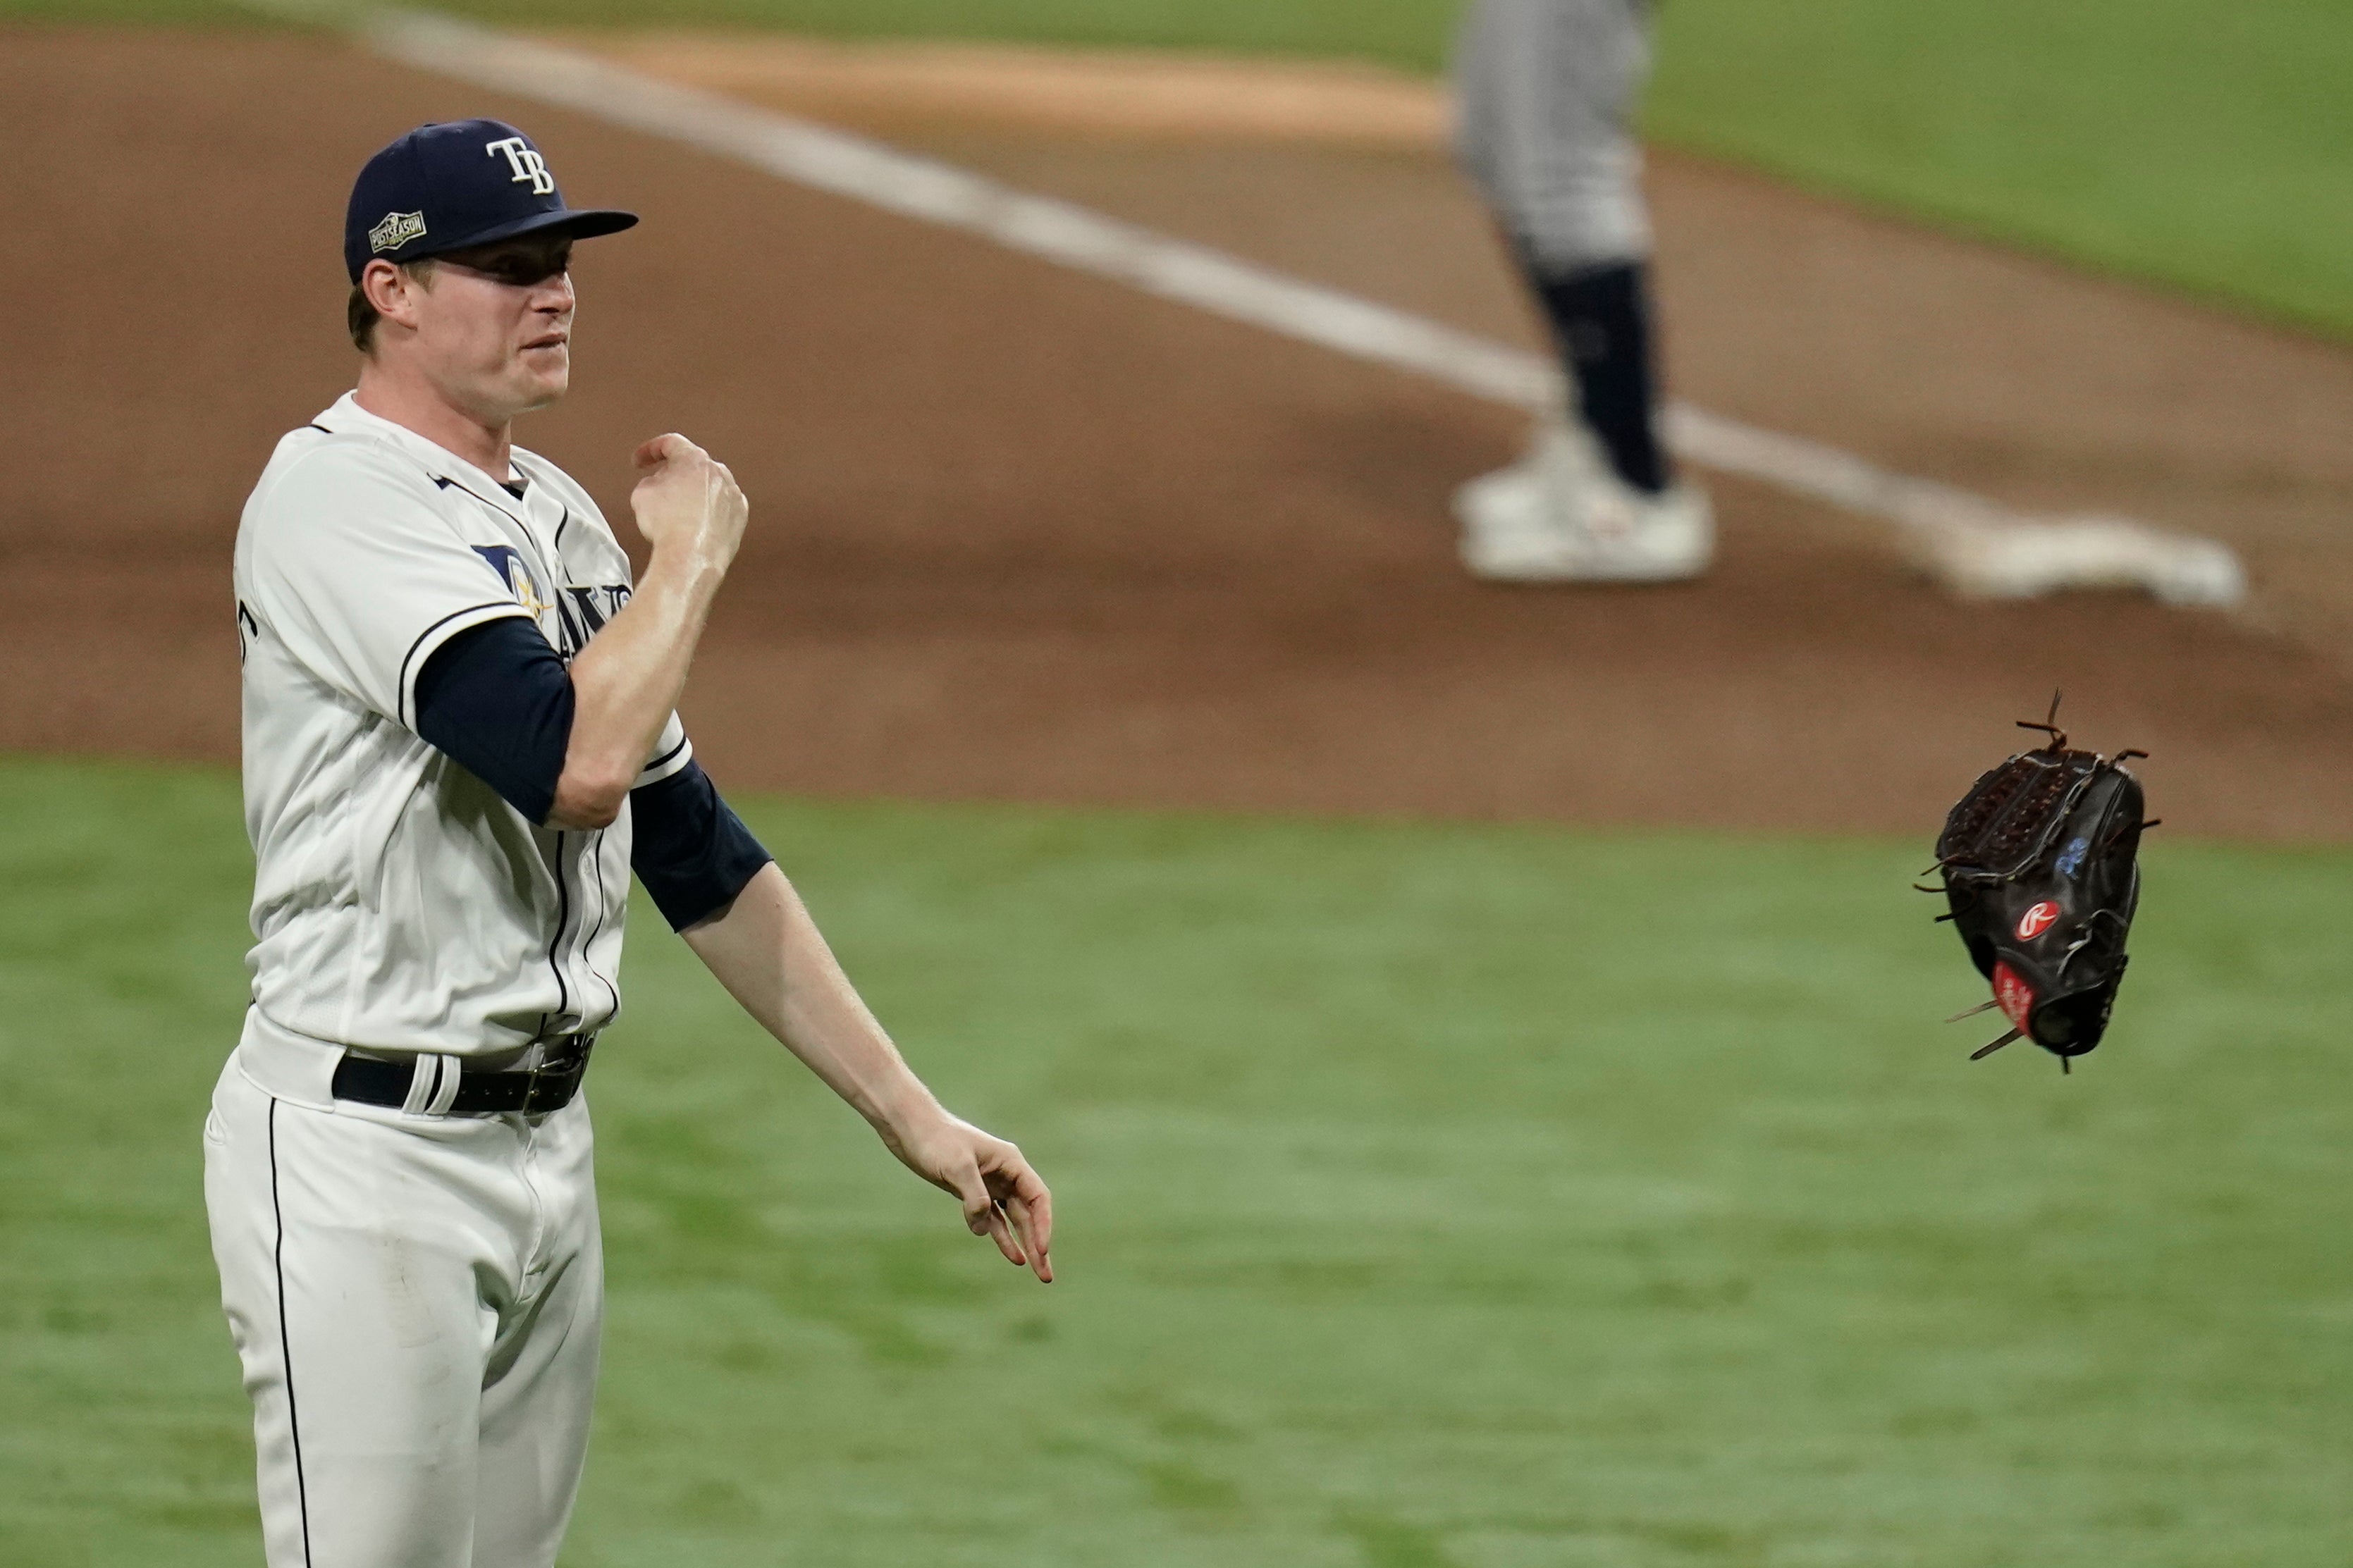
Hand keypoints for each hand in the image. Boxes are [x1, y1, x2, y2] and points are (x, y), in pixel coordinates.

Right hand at [628, 433, 746, 567]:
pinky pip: (721, 506)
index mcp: (694, 460)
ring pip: (708, 486)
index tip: (640, 462)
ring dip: (692, 493)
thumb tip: (661, 486)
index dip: (649, 450)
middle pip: (691, 465)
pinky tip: (695, 523)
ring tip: (677, 512)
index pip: (670, 443)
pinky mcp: (740, 515)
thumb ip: (652, 481)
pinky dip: (708, 510)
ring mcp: (732, 493)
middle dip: (673, 474)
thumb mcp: (642, 494)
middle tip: (658, 489)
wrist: (691, 558)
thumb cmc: (667, 527)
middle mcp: (718, 472)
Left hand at [882, 1108, 1053, 1282]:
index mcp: (1010, 1162)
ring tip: (1037, 1272)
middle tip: (1046, 1276)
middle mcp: (1006, 1174)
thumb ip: (975, 1196)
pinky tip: (1013, 1257)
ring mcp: (990, 1185)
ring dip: (1025, 1245)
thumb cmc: (936, 1140)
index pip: (1037, 1198)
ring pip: (1014, 1220)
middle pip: (1029, 1214)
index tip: (1041, 1250)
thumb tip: (982, 1227)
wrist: (910, 1128)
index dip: (1043, 1226)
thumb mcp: (957, 1166)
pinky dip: (1002, 1238)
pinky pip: (994, 1221)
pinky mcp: (972, 1194)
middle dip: (1038, 1244)